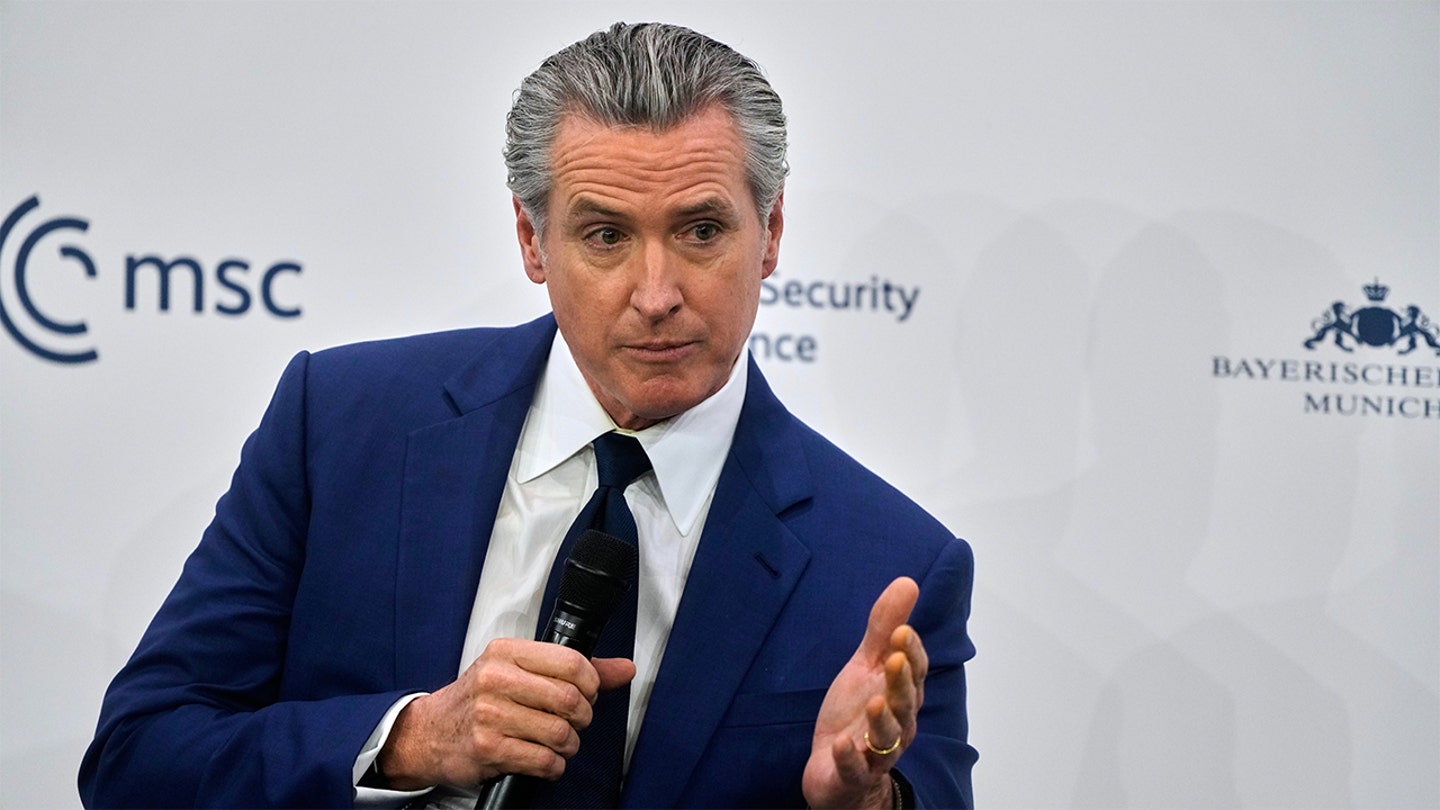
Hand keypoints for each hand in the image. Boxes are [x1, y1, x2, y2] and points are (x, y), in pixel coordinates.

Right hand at [375, 637, 635, 789]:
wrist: (429, 733)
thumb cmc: (479, 700)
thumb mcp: (519, 672)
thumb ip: (574, 669)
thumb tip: (625, 668)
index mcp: (507, 652)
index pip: (572, 662)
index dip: (591, 684)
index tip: (586, 694)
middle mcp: (496, 678)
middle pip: (570, 699)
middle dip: (582, 718)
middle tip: (574, 723)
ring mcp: (489, 714)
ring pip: (560, 733)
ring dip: (569, 746)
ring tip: (559, 744)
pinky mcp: (487, 748)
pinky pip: (543, 760)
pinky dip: (553, 766)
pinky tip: (545, 761)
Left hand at [803, 577, 926, 808]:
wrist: (836, 768)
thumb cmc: (856, 713)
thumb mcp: (866, 666)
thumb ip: (884, 629)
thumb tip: (908, 582)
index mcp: (901, 694)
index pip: (913, 671)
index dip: (911, 653)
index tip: (903, 631)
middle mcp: (896, 723)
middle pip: (905, 703)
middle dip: (901, 682)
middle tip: (894, 660)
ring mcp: (875, 752)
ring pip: (887, 738)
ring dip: (881, 720)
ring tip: (874, 702)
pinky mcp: (852, 775)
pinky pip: (855, 769)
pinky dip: (849, 758)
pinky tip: (841, 745)